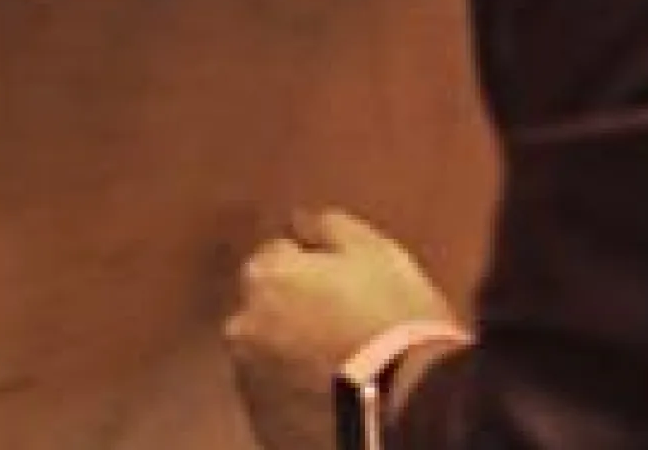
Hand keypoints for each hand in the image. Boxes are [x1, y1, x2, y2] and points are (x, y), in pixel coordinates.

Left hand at [226, 208, 458, 449]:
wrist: (404, 410)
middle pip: (268, 307)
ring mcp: (250, 380)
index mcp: (265, 275)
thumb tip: (301, 221)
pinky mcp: (264, 425)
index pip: (280, 256)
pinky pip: (279, 399)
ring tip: (346, 368)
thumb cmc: (394, 322)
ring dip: (294, 355)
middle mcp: (243, 326)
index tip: (348, 287)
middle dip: (297, 312)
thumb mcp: (375, 252)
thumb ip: (328, 227)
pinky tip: (335, 397)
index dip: (316, 269)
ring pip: (270, 355)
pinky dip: (298, 395)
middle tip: (348, 329)